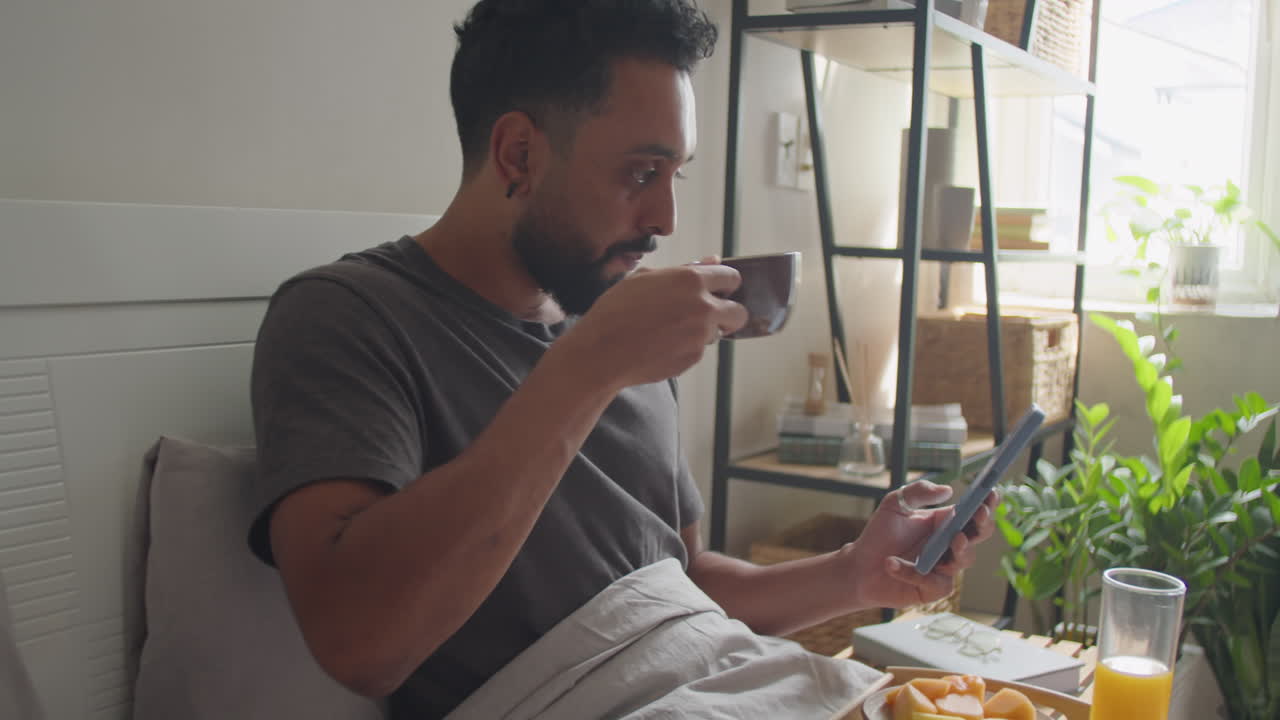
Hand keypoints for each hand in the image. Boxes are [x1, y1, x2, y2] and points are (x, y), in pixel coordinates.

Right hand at [560, 262, 747, 388]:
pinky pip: (700, 350)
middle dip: (728, 314)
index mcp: (692, 280)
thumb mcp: (646, 278)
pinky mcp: (694, 358)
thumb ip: (685, 269)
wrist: (602, 351)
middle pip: (739, 312)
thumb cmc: (617, 310)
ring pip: (718, 333)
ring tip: (672, 331)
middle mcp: (703, 307)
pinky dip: (687, 348)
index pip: (732, 278)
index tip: (718, 291)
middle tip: (707, 316)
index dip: (725, 285)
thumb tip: (713, 260)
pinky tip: (662, 345)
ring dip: (704, 332)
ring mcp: (701, 335)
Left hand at [844, 480, 998, 608]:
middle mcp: (949, 544)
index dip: (987, 503)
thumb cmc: (879, 536)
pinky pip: (937, 582)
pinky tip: (892, 564)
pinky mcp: (934, 588)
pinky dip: (913, 572)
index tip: (991, 493)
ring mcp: (945, 567)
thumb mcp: (894, 505)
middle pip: (979, 535)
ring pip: (966, 559)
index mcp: (944, 523)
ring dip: (961, 549)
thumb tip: (948, 490)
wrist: (860, 566)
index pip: (973, 512)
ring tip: (954, 538)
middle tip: (978, 514)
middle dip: (983, 524)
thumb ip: (918, 492)